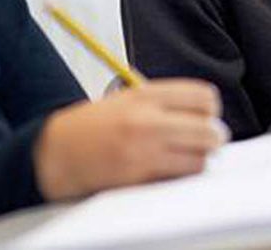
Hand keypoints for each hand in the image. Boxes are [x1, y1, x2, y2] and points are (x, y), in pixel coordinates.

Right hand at [34, 79, 228, 200]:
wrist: (56, 151)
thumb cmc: (92, 126)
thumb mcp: (127, 98)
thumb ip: (164, 102)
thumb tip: (206, 115)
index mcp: (146, 95)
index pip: (202, 97)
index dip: (210, 109)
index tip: (207, 116)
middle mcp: (147, 119)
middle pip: (208, 129)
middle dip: (214, 137)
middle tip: (211, 140)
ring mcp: (144, 148)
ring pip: (199, 157)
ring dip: (199, 158)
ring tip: (188, 155)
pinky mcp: (138, 175)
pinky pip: (178, 176)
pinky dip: (181, 174)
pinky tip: (169, 168)